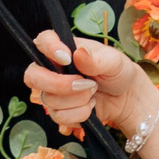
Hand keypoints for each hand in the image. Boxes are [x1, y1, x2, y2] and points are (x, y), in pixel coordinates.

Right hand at [23, 30, 158, 139]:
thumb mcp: (113, 61)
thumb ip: (96, 58)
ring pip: (49, 100)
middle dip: (58, 84)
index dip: (49, 48)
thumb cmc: (117, 71)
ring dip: (78, 100)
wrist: (125, 96)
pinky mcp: (59, 111)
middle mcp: (53, 69)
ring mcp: (53, 92)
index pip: (43, 41)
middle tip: (86, 83)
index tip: (66, 57)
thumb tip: (79, 53)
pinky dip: (80, 114)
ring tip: (94, 91)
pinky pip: (60, 117)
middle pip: (33, 76)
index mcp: (63, 49)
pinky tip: (91, 106)